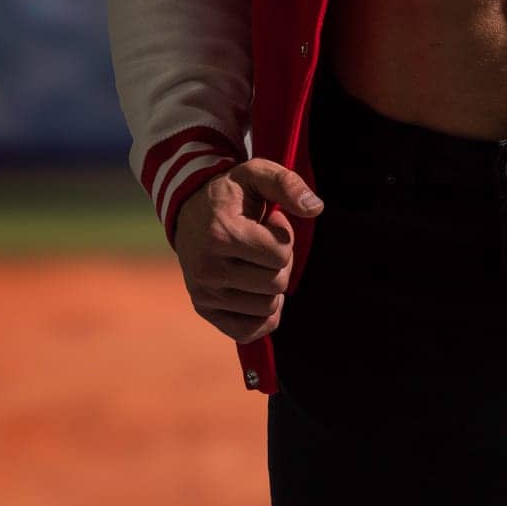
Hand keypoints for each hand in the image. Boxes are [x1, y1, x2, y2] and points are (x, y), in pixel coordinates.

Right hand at [173, 159, 323, 343]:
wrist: (190, 208)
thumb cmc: (232, 192)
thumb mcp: (257, 174)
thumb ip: (288, 184)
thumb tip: (316, 208)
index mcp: (221, 235)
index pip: (280, 254)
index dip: (284, 235)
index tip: (268, 223)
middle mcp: (207, 269)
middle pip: (276, 284)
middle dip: (280, 262)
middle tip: (263, 242)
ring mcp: (204, 293)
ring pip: (267, 308)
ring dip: (271, 285)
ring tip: (254, 259)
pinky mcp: (204, 309)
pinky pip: (249, 331)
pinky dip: (263, 315)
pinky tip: (257, 289)